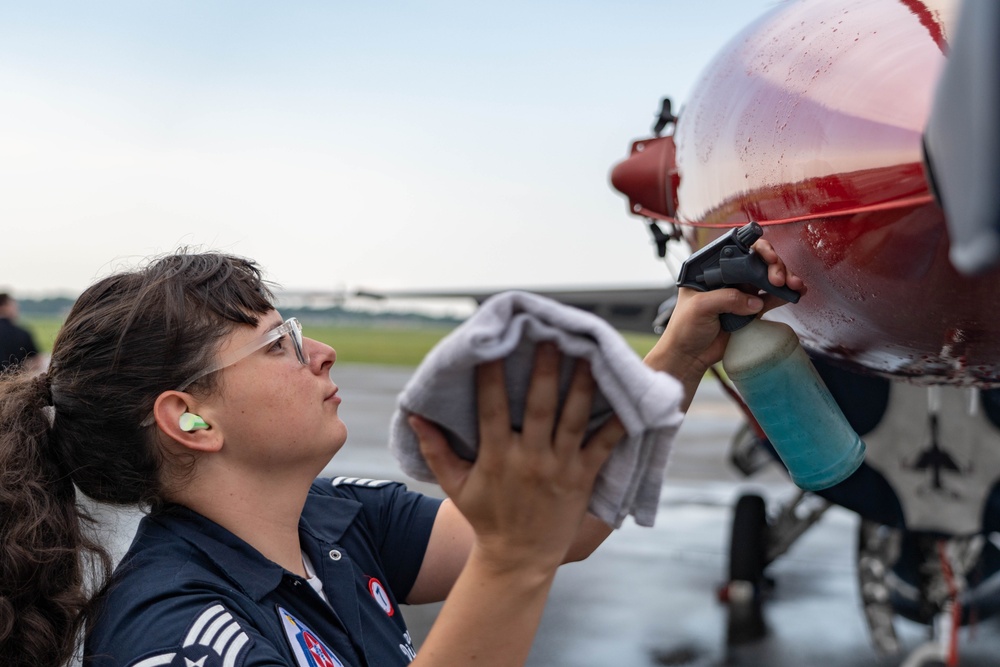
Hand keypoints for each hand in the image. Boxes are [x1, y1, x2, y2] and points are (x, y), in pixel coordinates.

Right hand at [409, 343, 622, 573]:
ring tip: (588, 355)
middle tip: (550, 338)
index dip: (490, 378)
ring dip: (581, 386)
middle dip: (545, 371)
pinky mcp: (582, 478)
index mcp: (496, 457)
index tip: (490, 348)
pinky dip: (615, 424)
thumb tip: (413, 415)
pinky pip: (602, 447)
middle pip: (538, 407)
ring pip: (573, 420)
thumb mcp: (455, 485)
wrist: (520, 558)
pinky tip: (626, 399)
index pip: (491, 410)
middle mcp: (529, 459)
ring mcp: (559, 468)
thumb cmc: (486, 516)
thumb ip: (435, 449)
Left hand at [645, 239, 804, 407]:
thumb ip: (727, 299)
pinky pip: (770, 297)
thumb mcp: (700, 307)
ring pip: (767, 277)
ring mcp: (740, 291)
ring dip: (784, 279)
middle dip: (773, 266)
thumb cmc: (684, 328)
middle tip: (778, 279)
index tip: (768, 256)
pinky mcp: (750, 308)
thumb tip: (755, 302)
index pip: (735, 248)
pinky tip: (796, 293)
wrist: (689, 356)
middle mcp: (726, 275)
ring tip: (795, 286)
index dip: (755, 248)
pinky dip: (784, 295)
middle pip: (756, 261)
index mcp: (709, 267)